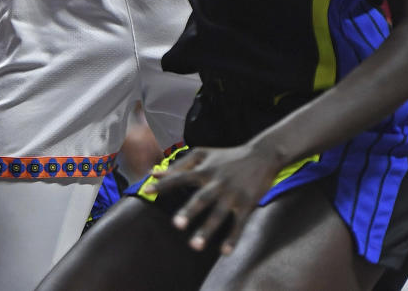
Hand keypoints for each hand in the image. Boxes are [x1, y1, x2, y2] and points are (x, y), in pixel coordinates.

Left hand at [151, 139, 281, 254]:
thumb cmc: (227, 156)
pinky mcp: (247, 204)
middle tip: (177, 224)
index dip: (163, 184)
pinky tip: (224, 252)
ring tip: (194, 246)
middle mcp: (217, 182)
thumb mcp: (203, 154)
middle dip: (189, 211)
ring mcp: (232, 194)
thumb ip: (179, 165)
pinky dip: (232, 238)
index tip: (147, 191)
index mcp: (204, 170)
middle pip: (201, 198)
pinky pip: (239, 223)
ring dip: (207, 230)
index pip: (180, 177)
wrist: (260, 155)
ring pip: (218, 214)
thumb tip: (153, 173)